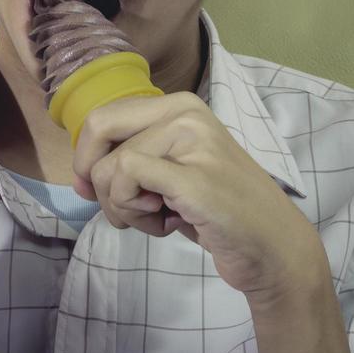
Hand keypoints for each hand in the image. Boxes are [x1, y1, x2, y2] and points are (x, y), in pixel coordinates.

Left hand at [71, 93, 323, 302]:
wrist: (273, 247)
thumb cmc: (217, 212)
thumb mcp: (172, 171)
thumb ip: (131, 159)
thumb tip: (79, 176)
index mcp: (180, 105)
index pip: (103, 116)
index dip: (85, 156)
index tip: (95, 191)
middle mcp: (186, 112)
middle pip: (99, 131)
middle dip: (98, 179)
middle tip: (126, 209)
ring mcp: (193, 141)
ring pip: (112, 166)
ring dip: (125, 207)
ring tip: (162, 218)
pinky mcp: (194, 177)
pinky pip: (127, 180)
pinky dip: (136, 213)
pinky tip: (169, 224)